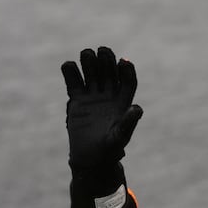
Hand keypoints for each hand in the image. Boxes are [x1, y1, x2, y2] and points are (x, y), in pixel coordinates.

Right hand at [61, 46, 142, 196]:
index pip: (128, 81)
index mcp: (123, 102)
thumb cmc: (110, 149)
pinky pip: (73, 81)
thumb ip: (129, 122)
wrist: (91, 157)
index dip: (127, 71)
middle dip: (106, 60)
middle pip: (109, 72)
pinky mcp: (77, 99)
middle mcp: (109, 95)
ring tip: (87, 54)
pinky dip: (70, 72)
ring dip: (89, 61)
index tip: (123, 61)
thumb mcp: (121, 136)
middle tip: (102, 50)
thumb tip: (138, 108)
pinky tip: (69, 66)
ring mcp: (92, 95)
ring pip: (92, 72)